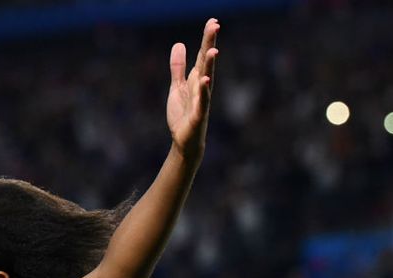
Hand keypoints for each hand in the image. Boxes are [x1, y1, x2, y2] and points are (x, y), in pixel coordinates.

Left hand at [166, 18, 219, 159]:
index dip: (207, 38)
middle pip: (207, 62)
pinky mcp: (198, 115)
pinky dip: (203, 91)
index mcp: (197, 79)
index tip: (213, 21)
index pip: (203, 55)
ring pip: (207, 79)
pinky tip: (204, 80)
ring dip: (210, 65)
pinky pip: (202, 101)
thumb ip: (178, 67)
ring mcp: (202, 100)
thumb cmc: (183, 115)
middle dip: (210, 43)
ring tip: (213, 49)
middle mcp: (202, 87)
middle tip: (215, 25)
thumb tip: (179, 44)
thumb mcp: (177, 87)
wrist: (184, 142)